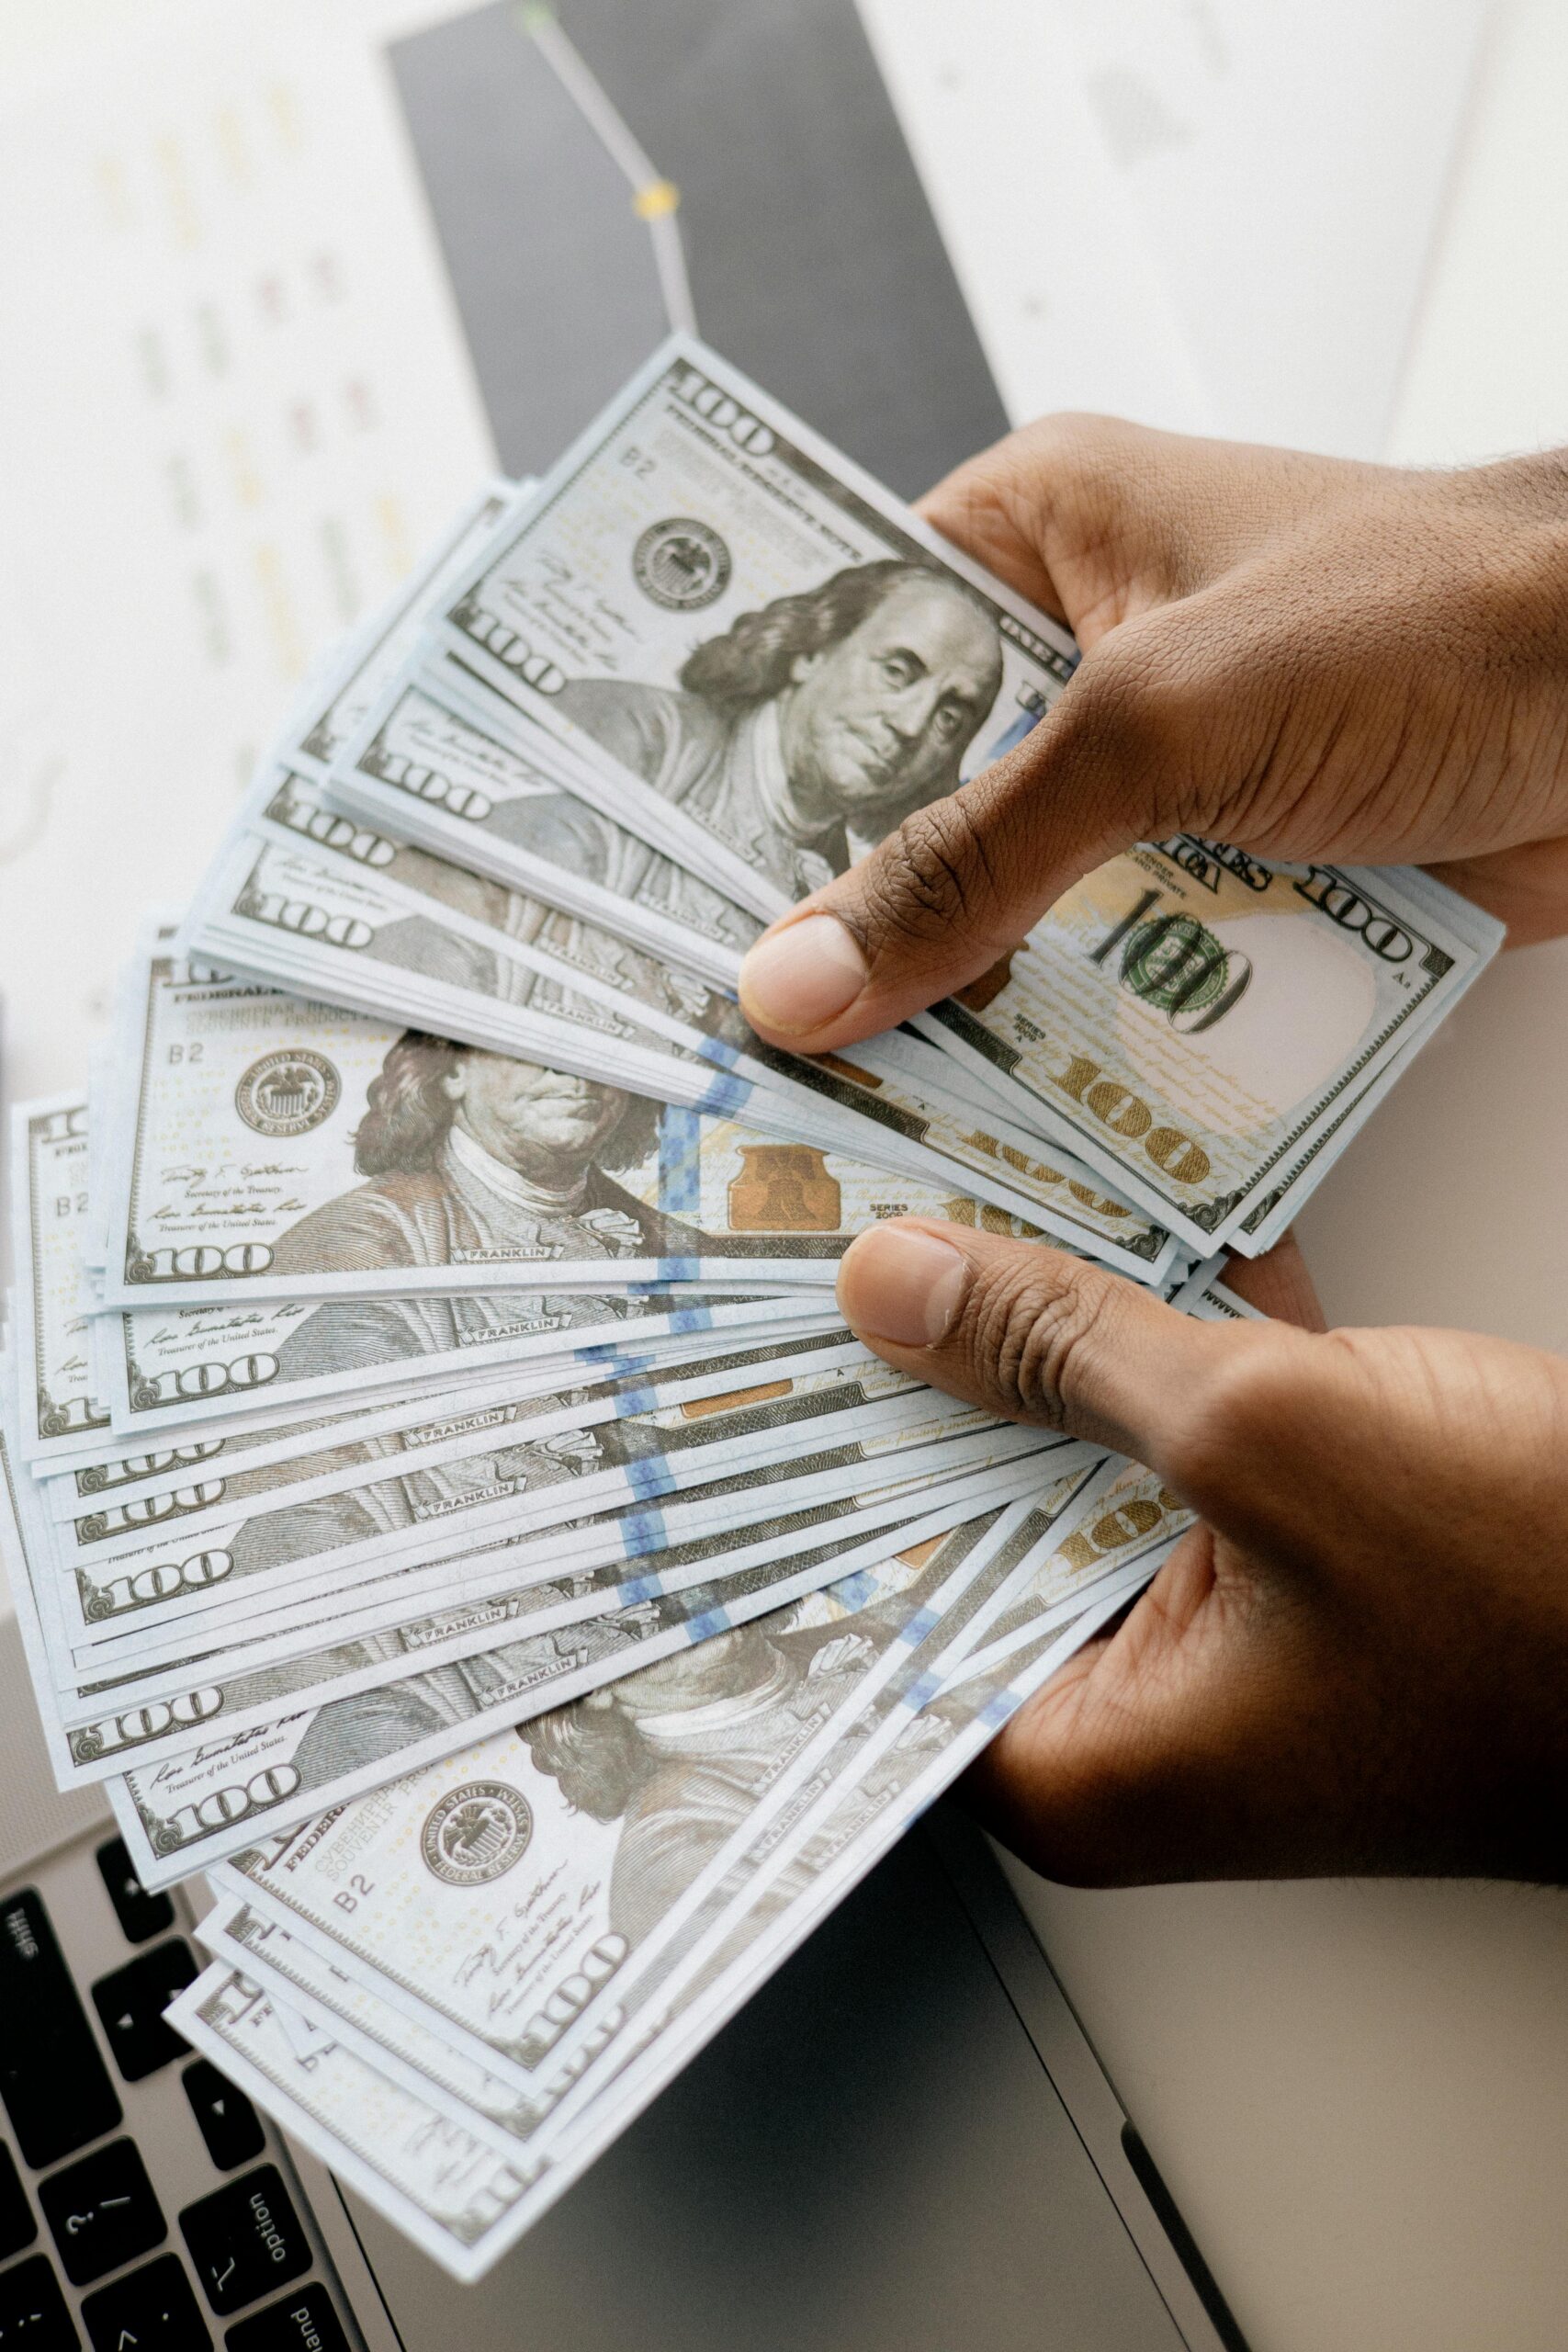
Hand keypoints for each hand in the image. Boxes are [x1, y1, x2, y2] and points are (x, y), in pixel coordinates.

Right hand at [737, 418, 1567, 1048]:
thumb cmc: (1438, 616)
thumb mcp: (1159, 721)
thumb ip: (975, 857)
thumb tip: (801, 977)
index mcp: (1040, 534)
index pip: (843, 648)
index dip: (749, 767)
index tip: (657, 893)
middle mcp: (1083, 658)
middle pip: (916, 806)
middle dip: (854, 922)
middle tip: (747, 1040)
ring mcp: (1161, 780)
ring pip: (1015, 910)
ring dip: (968, 1003)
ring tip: (850, 1111)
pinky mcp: (1234, 881)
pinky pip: (1116, 975)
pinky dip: (1079, 1045)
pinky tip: (1006, 1127)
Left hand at [835, 1220, 1567, 1883]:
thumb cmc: (1551, 1608)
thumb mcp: (1271, 1440)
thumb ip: (1065, 1352)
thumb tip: (899, 1286)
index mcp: (1081, 1759)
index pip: (861, 1616)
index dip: (784, 1479)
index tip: (712, 1355)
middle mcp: (1125, 1711)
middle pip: (953, 1516)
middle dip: (901, 1369)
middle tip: (797, 1233)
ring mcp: (1208, 1630)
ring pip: (1061, 1457)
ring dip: (1022, 1327)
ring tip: (914, 1186)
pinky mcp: (1281, 1556)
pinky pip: (1166, 1436)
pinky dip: (1142, 1333)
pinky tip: (1079, 1208)